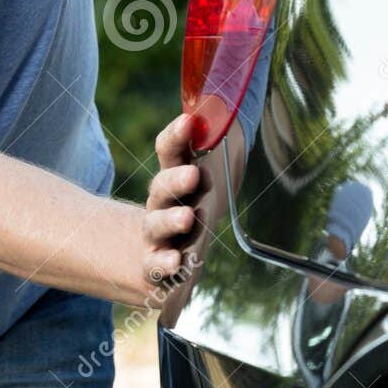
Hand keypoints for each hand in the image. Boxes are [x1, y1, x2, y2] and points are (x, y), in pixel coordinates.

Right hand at [141, 112, 199, 289]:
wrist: (165, 257)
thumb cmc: (192, 212)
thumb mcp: (205, 185)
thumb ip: (216, 156)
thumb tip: (233, 121)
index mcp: (174, 178)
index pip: (169, 152)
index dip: (176, 136)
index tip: (188, 121)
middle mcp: (162, 204)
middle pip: (162, 189)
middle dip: (176, 181)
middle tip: (193, 175)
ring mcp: (156, 235)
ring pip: (157, 225)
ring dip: (171, 220)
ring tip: (187, 217)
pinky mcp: (154, 265)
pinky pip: (155, 264)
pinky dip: (163, 263)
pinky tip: (174, 261)